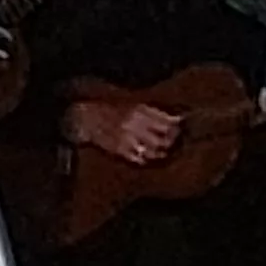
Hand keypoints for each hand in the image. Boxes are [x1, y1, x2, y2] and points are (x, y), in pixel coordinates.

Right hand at [64, 94, 184, 166]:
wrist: (85, 118)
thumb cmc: (111, 110)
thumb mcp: (134, 106)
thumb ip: (157, 113)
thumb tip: (179, 119)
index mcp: (139, 113)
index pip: (168, 125)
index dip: (177, 129)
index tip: (179, 130)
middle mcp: (134, 127)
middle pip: (164, 140)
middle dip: (171, 143)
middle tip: (174, 143)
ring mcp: (127, 140)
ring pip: (154, 152)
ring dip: (161, 153)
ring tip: (162, 151)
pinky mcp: (119, 151)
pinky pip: (140, 160)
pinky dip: (146, 159)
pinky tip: (147, 156)